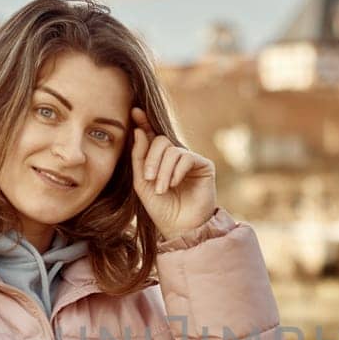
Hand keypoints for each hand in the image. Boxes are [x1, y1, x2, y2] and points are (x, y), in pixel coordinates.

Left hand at [130, 107, 216, 239]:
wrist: (180, 228)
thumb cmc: (161, 209)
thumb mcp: (141, 183)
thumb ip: (139, 157)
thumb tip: (139, 131)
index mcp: (160, 159)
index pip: (152, 136)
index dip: (144, 123)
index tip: (134, 111)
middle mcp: (176, 157)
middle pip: (160, 141)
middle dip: (151, 159)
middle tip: (148, 179)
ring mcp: (190, 160)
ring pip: (172, 150)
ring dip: (162, 170)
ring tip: (161, 189)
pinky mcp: (204, 166)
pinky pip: (186, 157)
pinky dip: (176, 171)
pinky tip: (173, 184)